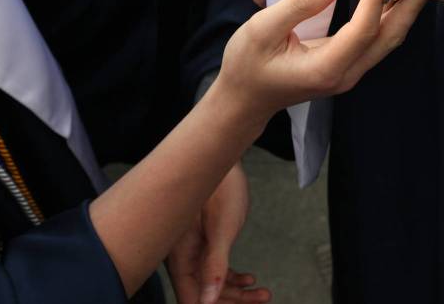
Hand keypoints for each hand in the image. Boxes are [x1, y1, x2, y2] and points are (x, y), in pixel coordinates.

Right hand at [165, 163, 269, 303]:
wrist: (221, 154)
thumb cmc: (220, 186)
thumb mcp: (222, 229)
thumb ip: (214, 265)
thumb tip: (207, 301)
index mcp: (179, 255)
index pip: (189, 298)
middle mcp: (181, 255)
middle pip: (203, 294)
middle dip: (231, 302)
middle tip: (262, 299)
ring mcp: (192, 247)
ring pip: (211, 281)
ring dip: (236, 291)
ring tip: (264, 293)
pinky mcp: (203, 239)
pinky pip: (214, 267)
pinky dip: (232, 276)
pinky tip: (249, 278)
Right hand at [215, 0, 425, 122]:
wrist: (244, 100)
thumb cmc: (247, 65)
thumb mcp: (262, 29)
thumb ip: (298, 5)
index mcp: (326, 67)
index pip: (364, 29)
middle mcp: (346, 74)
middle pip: (390, 37)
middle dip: (409, 4)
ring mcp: (350, 72)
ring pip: (387, 40)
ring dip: (403, 8)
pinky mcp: (348, 66)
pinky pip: (376, 40)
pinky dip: (389, 15)